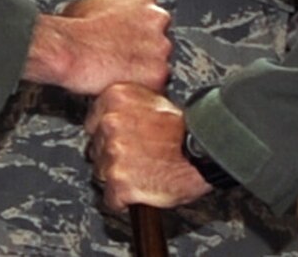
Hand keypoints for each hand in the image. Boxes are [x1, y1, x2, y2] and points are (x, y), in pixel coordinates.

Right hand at [21, 0, 169, 94]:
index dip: (136, 26)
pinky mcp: (158, 72)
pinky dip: (141, 86)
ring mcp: (160, 45)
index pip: (149, 11)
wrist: (70, 50)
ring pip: (159, 60)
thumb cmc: (74, 29)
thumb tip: (102, 13)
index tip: (126, 35)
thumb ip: (108, 6)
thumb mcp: (89, 3)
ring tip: (119, 71)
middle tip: (122, 55)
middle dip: (143, 46)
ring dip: (143, 67)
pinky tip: (122, 82)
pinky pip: (155, 83)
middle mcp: (156, 16)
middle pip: (158, 35)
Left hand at [84, 83, 209, 210]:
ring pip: (101, 173)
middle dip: (111, 156)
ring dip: (118, 177)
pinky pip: (111, 198)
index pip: (93, 122)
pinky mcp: (119, 182)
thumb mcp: (155, 100)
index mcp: (116, 97)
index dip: (108, 135)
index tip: (122, 140)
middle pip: (95, 148)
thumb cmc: (186, 131)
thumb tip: (118, 113)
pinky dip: (123, 200)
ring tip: (141, 172)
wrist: (204, 152)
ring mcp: (113, 153)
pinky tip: (140, 189)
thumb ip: (130, 104)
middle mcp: (110, 123)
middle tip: (136, 157)